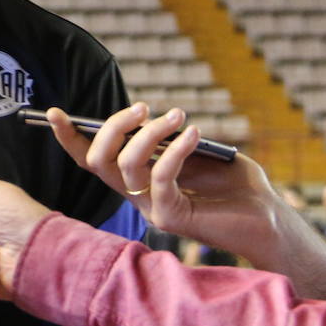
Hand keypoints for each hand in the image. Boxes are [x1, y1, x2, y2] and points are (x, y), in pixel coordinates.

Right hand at [46, 104, 281, 261]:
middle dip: (112, 127)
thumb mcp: (199, 150)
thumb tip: (148, 119)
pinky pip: (161, 176)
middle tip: (145, 107)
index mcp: (139, 180)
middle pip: (98, 160)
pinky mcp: (171, 218)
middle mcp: (138, 197)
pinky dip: (175, 149)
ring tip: (178, 115)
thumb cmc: (238, 184)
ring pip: (126, 165)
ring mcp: (151, 209)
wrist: (270, 219)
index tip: (54, 112)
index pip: (92, 161)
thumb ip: (171, 138)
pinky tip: (194, 133)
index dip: (69, 138)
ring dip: (149, 132)